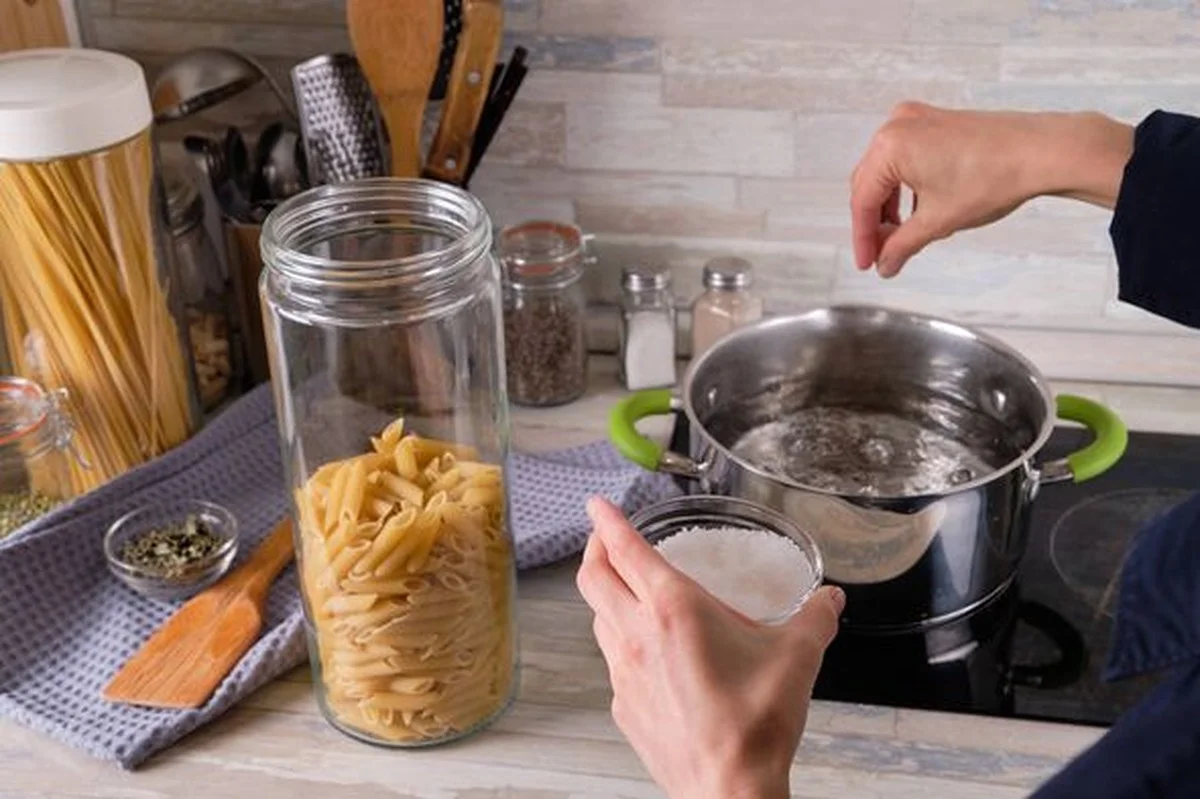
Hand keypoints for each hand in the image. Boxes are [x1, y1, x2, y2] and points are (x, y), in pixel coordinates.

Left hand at [576, 497, 845, 798]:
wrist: (729, 790)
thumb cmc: (755, 725)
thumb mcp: (797, 657)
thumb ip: (815, 618)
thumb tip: (831, 599)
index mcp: (673, 610)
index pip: (625, 550)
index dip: (607, 520)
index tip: (597, 504)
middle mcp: (638, 636)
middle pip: (593, 578)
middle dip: (595, 550)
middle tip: (605, 540)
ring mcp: (624, 674)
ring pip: (597, 619)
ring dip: (606, 596)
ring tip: (626, 592)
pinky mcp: (623, 707)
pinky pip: (612, 662)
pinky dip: (620, 642)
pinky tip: (647, 653)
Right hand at [851, 101, 1132, 276]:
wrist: (1042, 152)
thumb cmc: (994, 176)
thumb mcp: (939, 221)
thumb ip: (902, 245)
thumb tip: (885, 263)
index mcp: (891, 146)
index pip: (863, 201)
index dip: (863, 238)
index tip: (867, 262)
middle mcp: (898, 126)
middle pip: (870, 184)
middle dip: (875, 222)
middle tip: (882, 254)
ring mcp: (917, 120)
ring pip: (888, 172)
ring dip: (890, 206)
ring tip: (902, 237)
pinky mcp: (936, 123)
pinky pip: (907, 159)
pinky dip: (907, 187)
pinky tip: (919, 211)